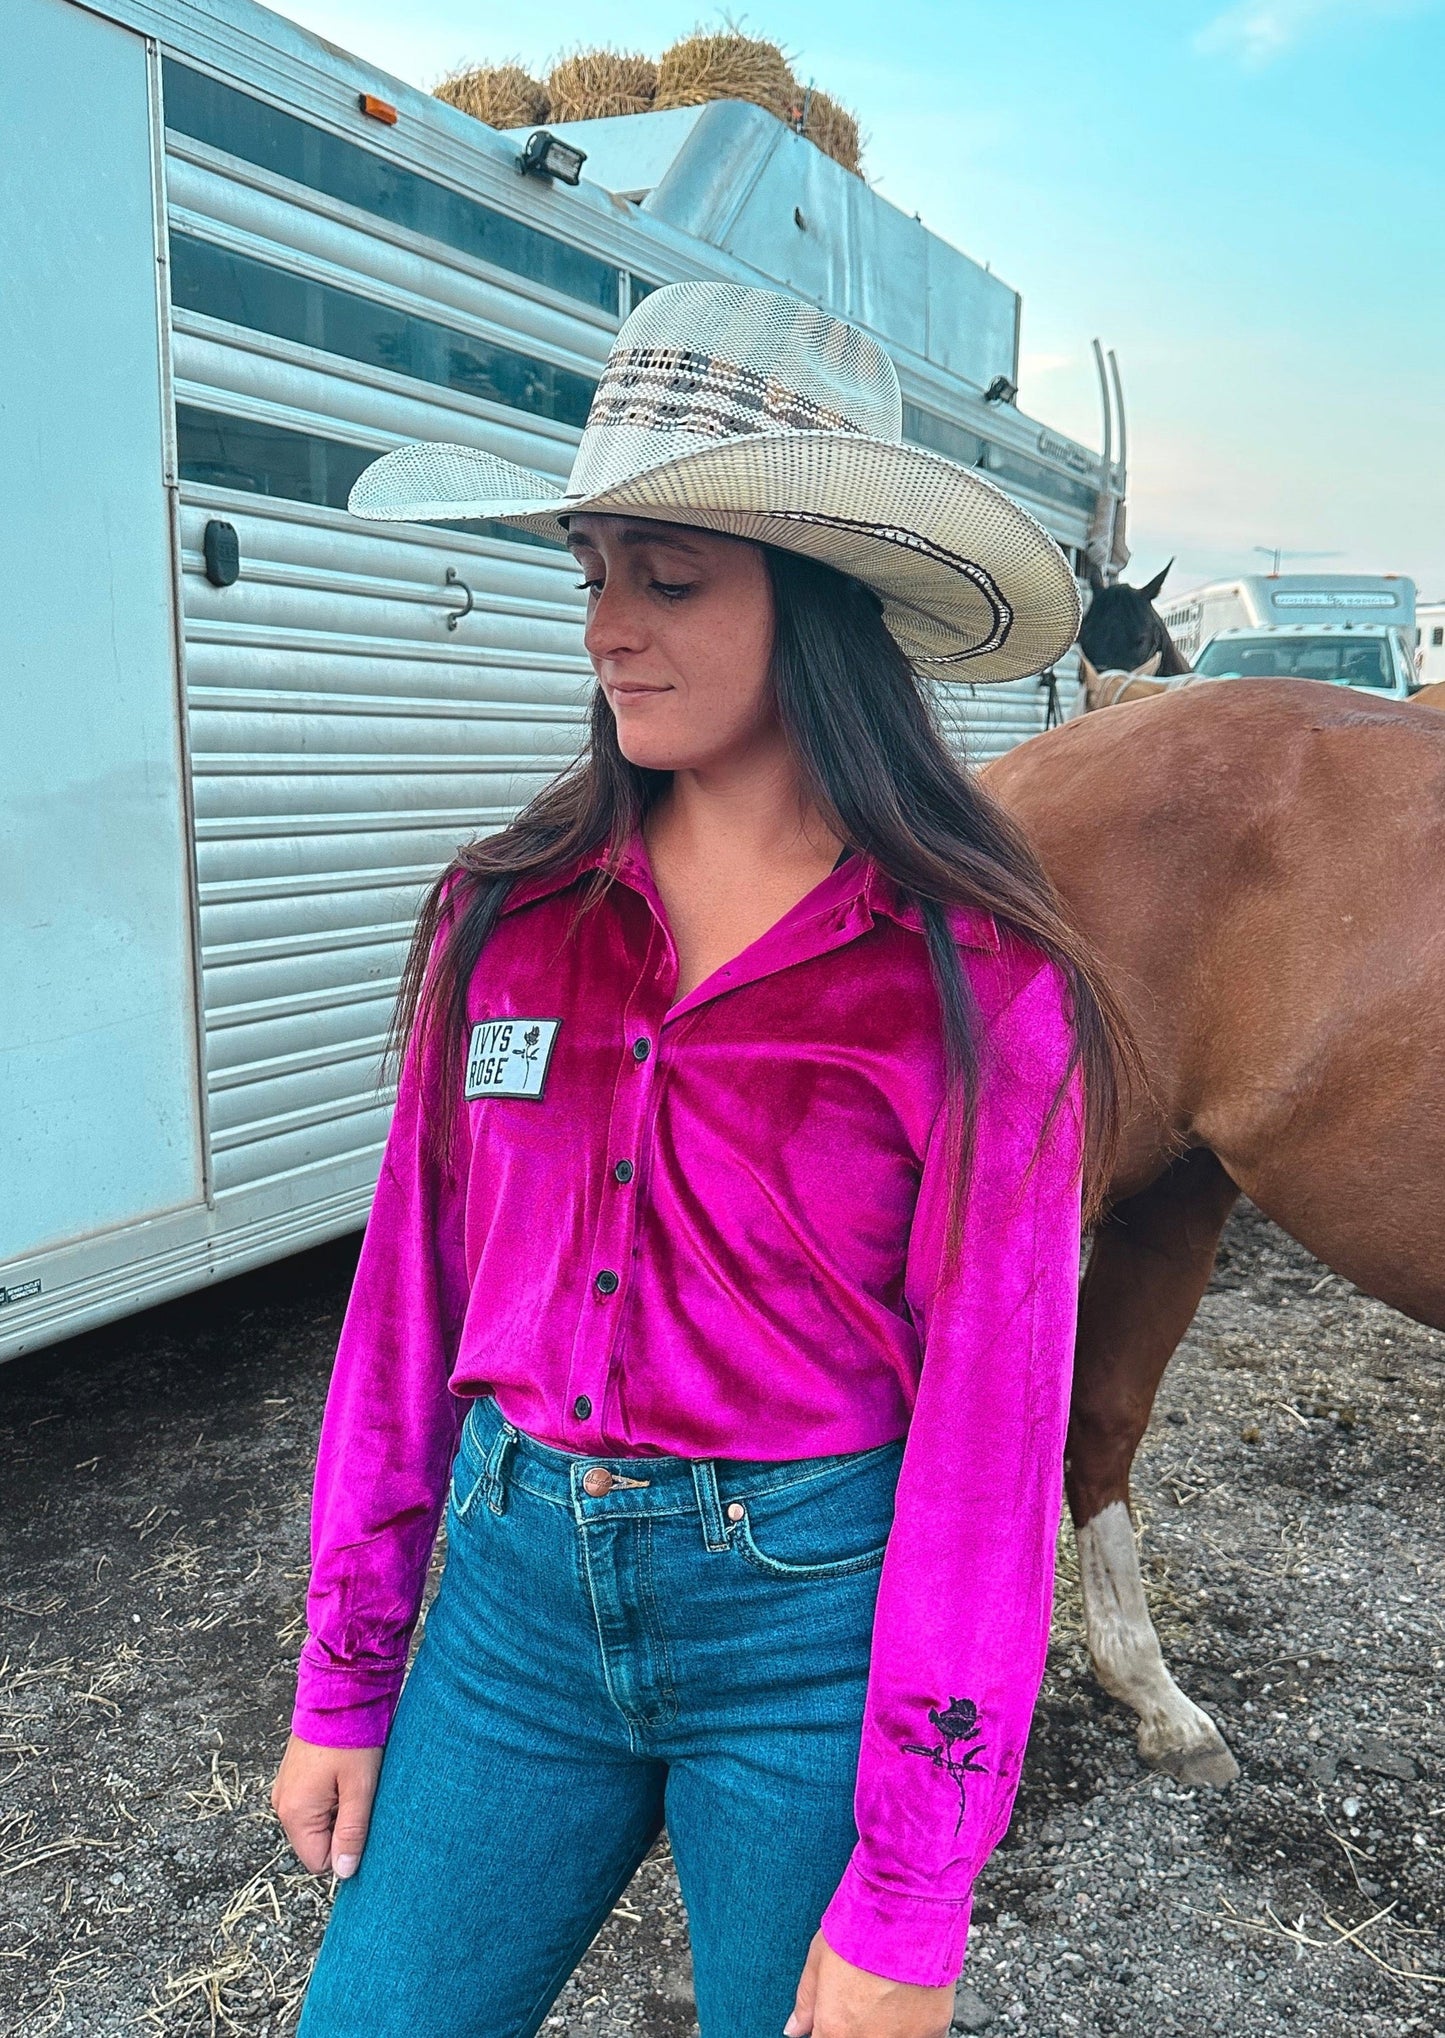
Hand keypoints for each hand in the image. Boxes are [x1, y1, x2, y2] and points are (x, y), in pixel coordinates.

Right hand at [271, 1734, 381, 1878]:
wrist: (338, 1690)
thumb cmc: (352, 1737)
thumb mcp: (360, 1788)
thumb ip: (352, 1832)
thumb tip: (345, 1872)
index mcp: (295, 1812)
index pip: (319, 1862)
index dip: (345, 1849)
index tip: (364, 1822)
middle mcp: (282, 1803)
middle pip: (316, 1841)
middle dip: (341, 1828)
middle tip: (361, 1797)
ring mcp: (285, 1787)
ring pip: (316, 1821)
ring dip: (338, 1809)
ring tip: (354, 1781)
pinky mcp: (293, 1774)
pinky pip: (312, 1801)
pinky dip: (331, 1794)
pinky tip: (344, 1772)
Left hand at [785, 1931, 954, 2036]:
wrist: (908, 1909)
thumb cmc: (862, 1926)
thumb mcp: (820, 1956)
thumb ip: (807, 2001)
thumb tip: (795, 2028)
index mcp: (835, 2028)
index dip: (830, 2030)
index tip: (835, 2019)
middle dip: (857, 2027)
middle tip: (865, 1999)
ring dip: (886, 2027)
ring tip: (887, 1994)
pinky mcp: (934, 2029)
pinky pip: (920, 2037)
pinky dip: (913, 2025)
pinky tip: (909, 1997)